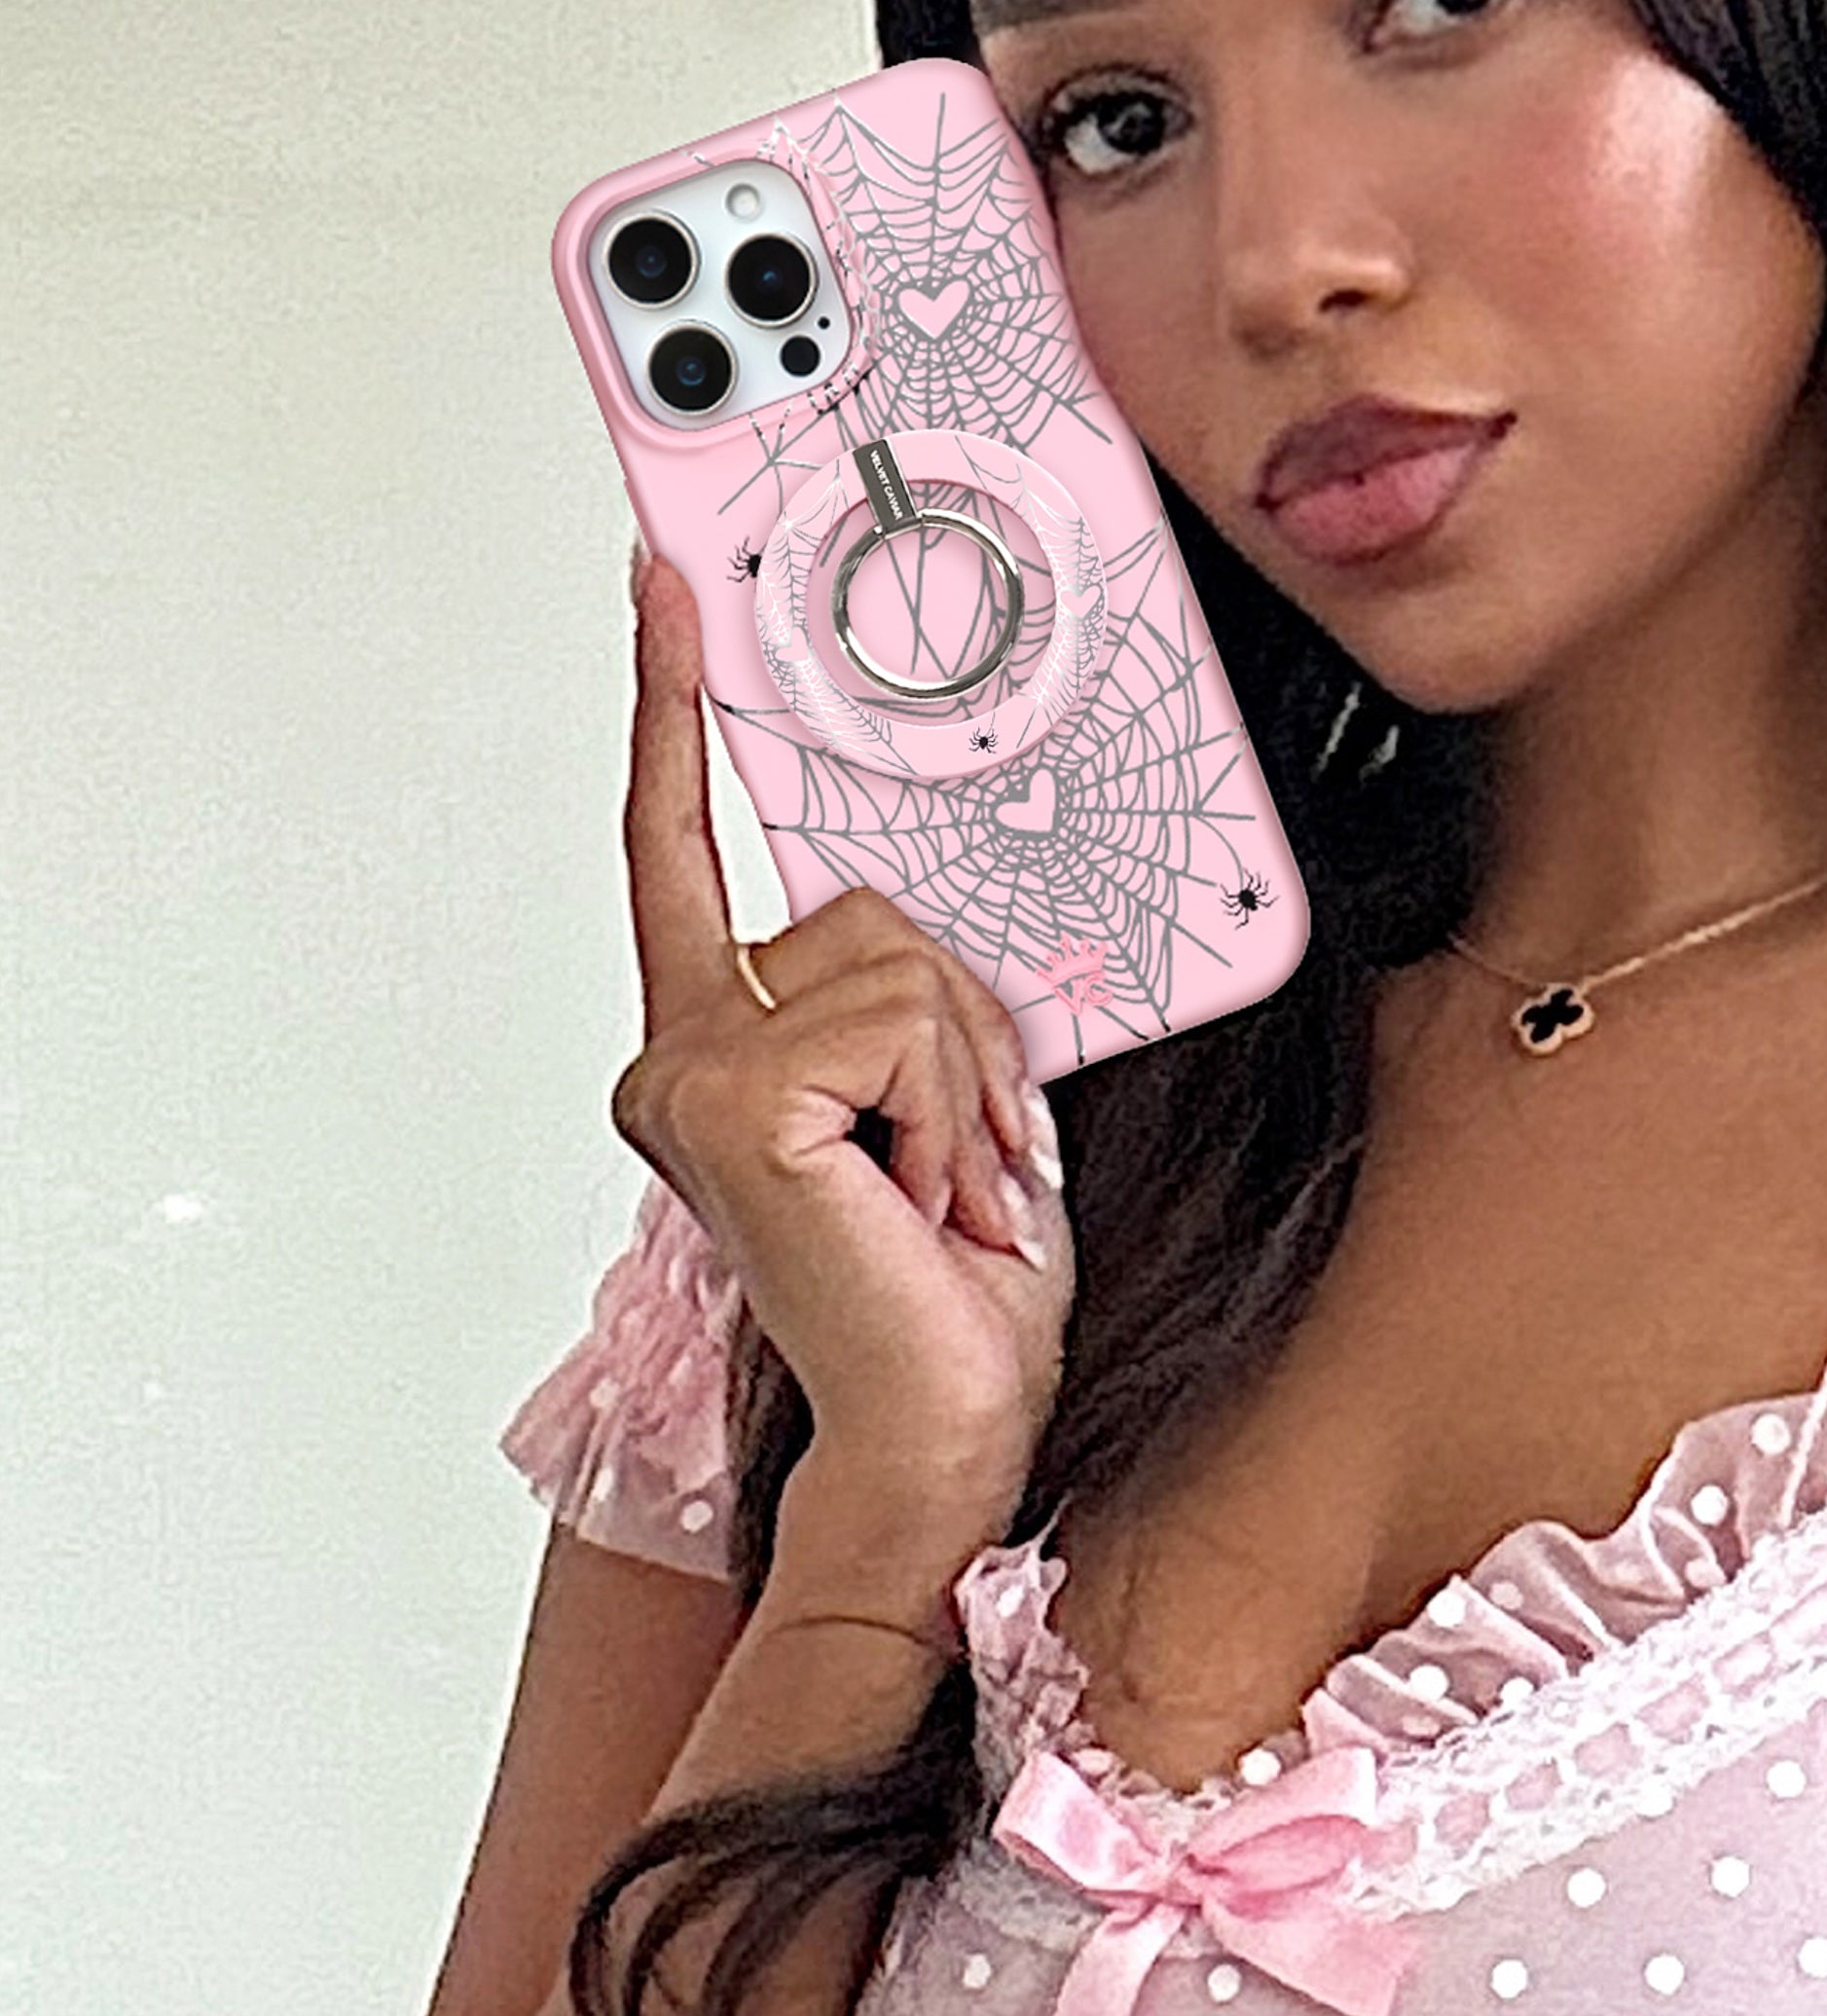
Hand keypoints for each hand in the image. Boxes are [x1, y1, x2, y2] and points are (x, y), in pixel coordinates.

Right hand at [607, 545, 1074, 1554]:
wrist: (946, 1421)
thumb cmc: (949, 1285)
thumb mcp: (943, 1096)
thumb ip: (902, 996)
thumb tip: (914, 939)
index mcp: (720, 1045)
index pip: (680, 848)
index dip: (671, 710)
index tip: (665, 594)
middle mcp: (679, 1056)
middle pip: (866, 908)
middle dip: (964, 1020)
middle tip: (962, 1153)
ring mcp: (690, 1079)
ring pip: (902, 961)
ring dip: (972, 1076)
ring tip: (945, 1184)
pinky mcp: (735, 1100)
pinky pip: (905, 1018)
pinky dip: (957, 1104)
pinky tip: (925, 1195)